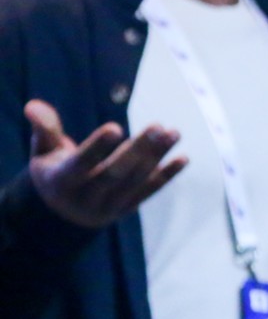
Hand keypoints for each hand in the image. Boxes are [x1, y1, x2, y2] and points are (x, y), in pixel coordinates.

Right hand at [24, 99, 184, 228]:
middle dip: (137, 150)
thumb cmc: (55, 169)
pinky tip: (183, 158)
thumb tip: (34, 105)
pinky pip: (149, 192)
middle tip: (158, 125)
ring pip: (135, 181)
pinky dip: (167, 176)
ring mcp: (108, 207)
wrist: (62, 212)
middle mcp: (85, 198)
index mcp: (62, 182)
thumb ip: (45, 130)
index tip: (116, 127)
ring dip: (157, 157)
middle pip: (114, 174)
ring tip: (174, 132)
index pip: (80, 165)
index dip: (97, 147)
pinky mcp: (126, 209)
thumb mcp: (44, 152)